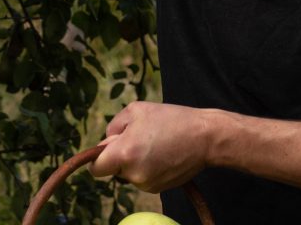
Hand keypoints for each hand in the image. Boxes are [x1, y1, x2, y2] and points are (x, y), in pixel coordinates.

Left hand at [90, 101, 211, 192]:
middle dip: (121, 155)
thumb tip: (106, 142)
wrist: (203, 137)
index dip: (98, 158)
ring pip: (129, 173)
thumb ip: (114, 127)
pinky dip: (148, 167)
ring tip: (156, 142)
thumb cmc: (170, 119)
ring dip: (136, 160)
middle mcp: (133, 174)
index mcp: (124, 154)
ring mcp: (147, 185)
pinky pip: (143, 177)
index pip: (96, 169)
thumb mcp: (136, 110)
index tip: (108, 149)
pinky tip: (163, 152)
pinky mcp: (159, 189)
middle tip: (140, 136)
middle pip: (114, 169)